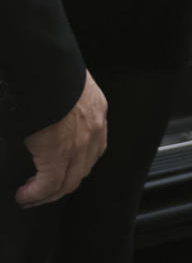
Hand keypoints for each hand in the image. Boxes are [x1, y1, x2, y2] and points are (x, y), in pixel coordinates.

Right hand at [16, 72, 107, 206]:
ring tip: (31, 198)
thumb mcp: (66, 88)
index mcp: (95, 111)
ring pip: (68, 181)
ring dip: (48, 194)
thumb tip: (50, 119)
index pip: (92, 149)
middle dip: (62, 186)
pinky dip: (36, 193)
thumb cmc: (50, 70)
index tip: (60, 174)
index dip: (76, 166)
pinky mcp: (59, 152)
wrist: (45, 64)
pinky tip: (25, 195)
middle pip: (81, 170)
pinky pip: (50, 183)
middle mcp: (93, 130)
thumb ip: (63, 107)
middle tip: (44, 194)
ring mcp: (79, 143)